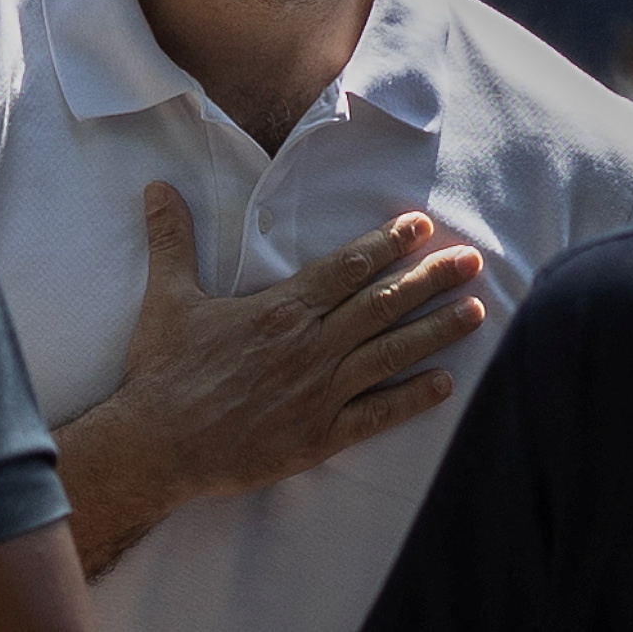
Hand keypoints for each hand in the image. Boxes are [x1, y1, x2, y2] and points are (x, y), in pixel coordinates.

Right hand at [54, 183, 485, 575]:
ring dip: (436, 332)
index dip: (387, 244)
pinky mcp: (318, 438)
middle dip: (431, 279)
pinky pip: (376, 415)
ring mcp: (318, 393)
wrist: (156, 446)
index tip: (421, 225)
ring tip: (476, 312)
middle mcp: (310, 346)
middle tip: (473, 260)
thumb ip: (172, 239)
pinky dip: (412, 400)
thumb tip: (157, 186)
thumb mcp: (167, 297)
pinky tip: (445, 384)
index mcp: (281, 309)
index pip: (347, 267)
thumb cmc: (163, 371)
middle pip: (382, 305)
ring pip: (390, 354)